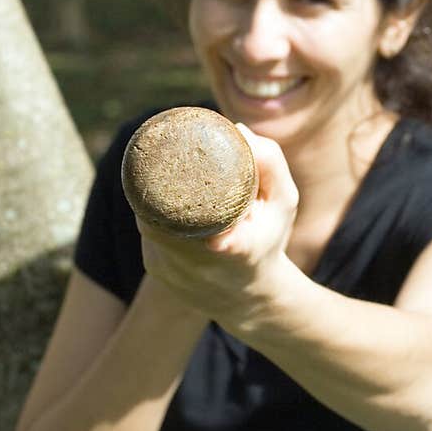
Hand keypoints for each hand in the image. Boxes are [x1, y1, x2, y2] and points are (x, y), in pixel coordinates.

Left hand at [136, 124, 298, 324]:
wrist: (250, 300)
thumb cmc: (268, 241)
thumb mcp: (283, 203)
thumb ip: (270, 164)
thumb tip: (237, 131)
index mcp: (236, 249)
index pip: (207, 224)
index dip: (190, 201)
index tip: (184, 174)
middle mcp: (199, 266)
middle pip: (165, 209)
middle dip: (164, 181)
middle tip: (168, 154)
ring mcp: (172, 270)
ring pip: (151, 218)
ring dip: (157, 197)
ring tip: (166, 176)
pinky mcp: (155, 271)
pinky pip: (148, 231)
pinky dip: (155, 215)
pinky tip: (166, 207)